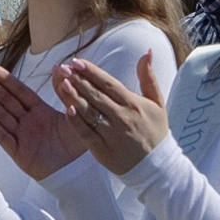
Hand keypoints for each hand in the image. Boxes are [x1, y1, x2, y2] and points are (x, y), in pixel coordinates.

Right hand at [0, 60, 86, 184]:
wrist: (79, 173)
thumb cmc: (78, 146)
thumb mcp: (76, 114)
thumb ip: (65, 93)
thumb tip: (60, 69)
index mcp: (40, 111)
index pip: (17, 90)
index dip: (2, 77)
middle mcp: (27, 121)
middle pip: (3, 98)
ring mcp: (21, 136)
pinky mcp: (18, 152)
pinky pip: (2, 136)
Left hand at [53, 46, 172, 173]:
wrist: (158, 168)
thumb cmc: (155, 132)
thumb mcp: (157, 103)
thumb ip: (148, 77)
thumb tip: (146, 51)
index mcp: (133, 104)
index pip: (108, 83)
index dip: (91, 71)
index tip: (76, 61)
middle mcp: (122, 117)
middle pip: (96, 95)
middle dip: (78, 80)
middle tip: (62, 68)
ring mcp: (112, 134)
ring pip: (89, 112)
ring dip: (74, 97)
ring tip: (61, 83)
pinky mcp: (103, 150)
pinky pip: (87, 134)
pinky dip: (76, 122)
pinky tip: (66, 109)